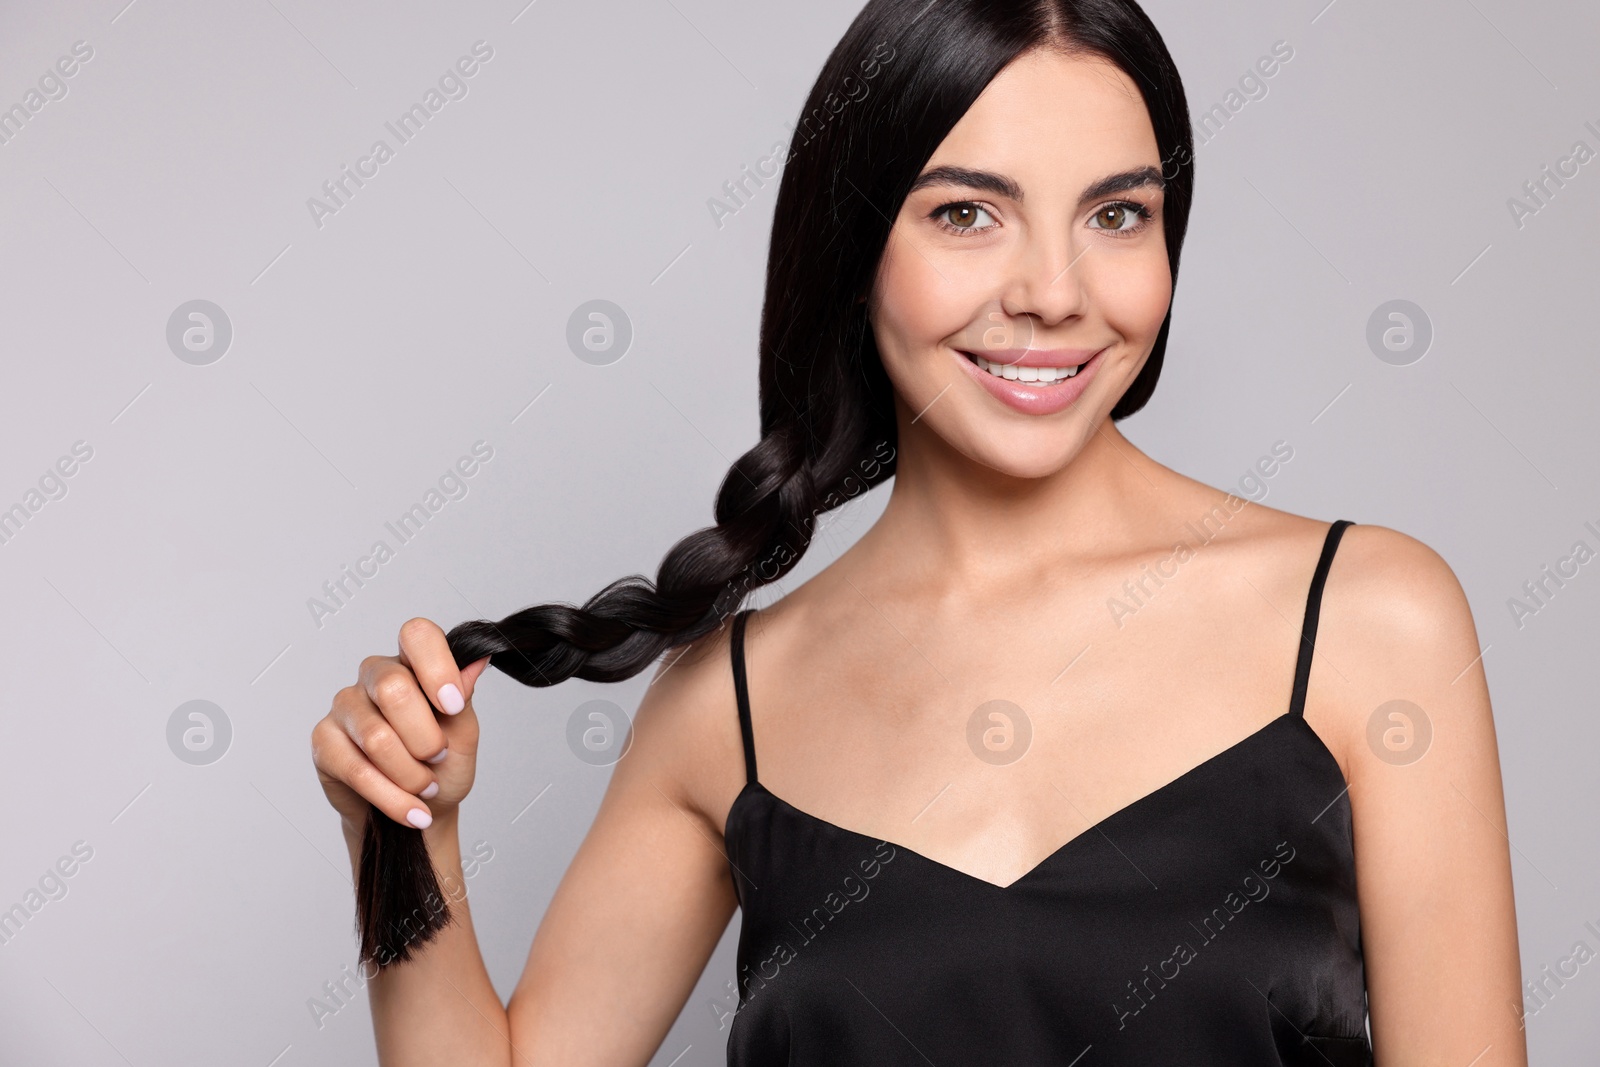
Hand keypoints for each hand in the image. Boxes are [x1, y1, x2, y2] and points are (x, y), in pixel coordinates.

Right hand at [311, 617, 490, 833]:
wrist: (418, 810)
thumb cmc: (442, 766)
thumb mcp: (464, 734)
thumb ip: (464, 697)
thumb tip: (477, 658)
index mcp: (411, 662)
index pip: (417, 635)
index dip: (436, 668)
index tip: (454, 706)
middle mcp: (374, 675)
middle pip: (394, 689)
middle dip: (426, 737)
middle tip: (438, 758)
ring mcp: (345, 706)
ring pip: (377, 737)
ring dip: (411, 774)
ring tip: (425, 787)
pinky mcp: (324, 742)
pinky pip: (358, 771)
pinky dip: (393, 798)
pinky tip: (412, 810)